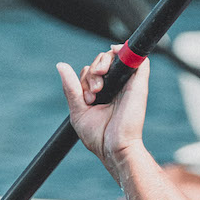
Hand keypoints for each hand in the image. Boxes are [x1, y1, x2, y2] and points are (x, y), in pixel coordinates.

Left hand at [59, 50, 150, 179]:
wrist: (116, 148)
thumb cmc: (99, 136)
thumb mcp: (78, 110)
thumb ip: (71, 88)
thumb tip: (61, 65)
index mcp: (103, 93)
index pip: (91, 71)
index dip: (85, 78)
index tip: (87, 99)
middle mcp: (116, 86)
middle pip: (101, 61)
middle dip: (92, 71)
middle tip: (94, 92)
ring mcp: (128, 83)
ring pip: (115, 55)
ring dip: (102, 62)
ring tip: (99, 82)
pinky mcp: (139, 82)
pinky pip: (135, 57)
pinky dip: (123, 52)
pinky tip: (111, 59)